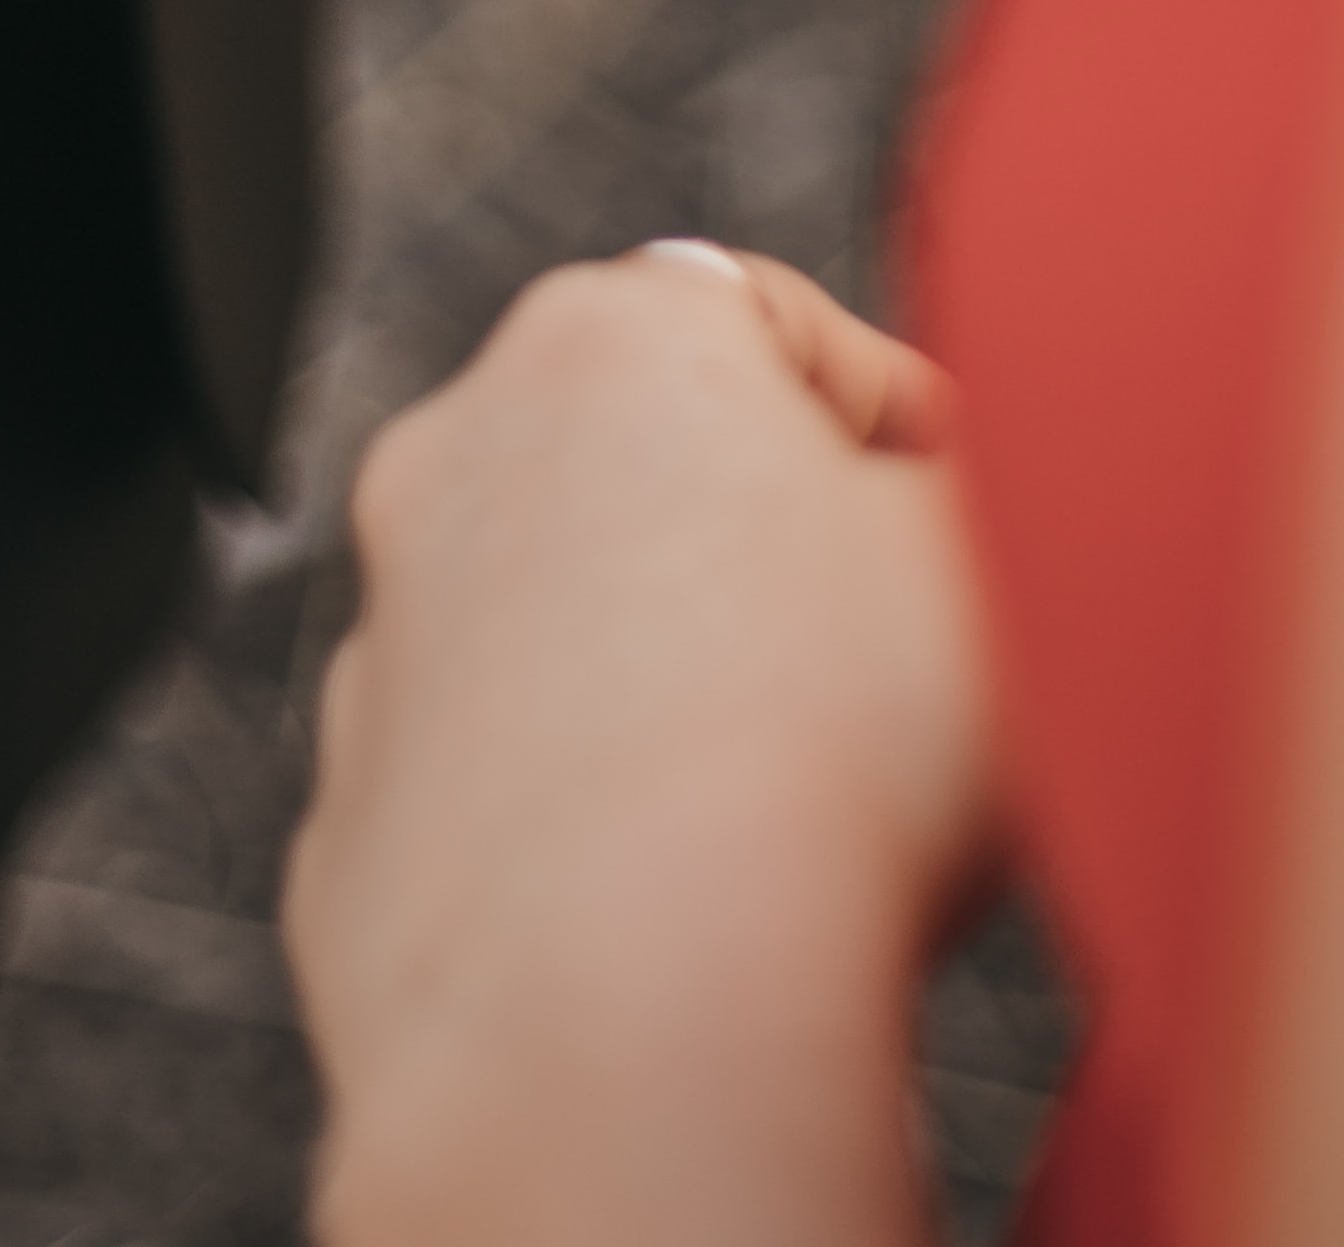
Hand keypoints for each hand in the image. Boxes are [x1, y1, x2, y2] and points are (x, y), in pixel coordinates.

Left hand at [286, 245, 996, 1246]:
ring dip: (660, 690)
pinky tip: (682, 908)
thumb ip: (968, 484)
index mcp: (608, 338)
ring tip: (791, 805)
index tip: (961, 513)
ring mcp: (386, 652)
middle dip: (758, 551)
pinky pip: (501, 806)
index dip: (888, 416)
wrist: (626, 1025)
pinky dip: (580, 839)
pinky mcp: (354, 835)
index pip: (774, 319)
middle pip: (646, 473)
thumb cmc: (821, 756)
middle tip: (885, 661)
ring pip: (561, 638)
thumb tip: (958, 496)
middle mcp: (456, 461)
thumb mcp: (990, 552)